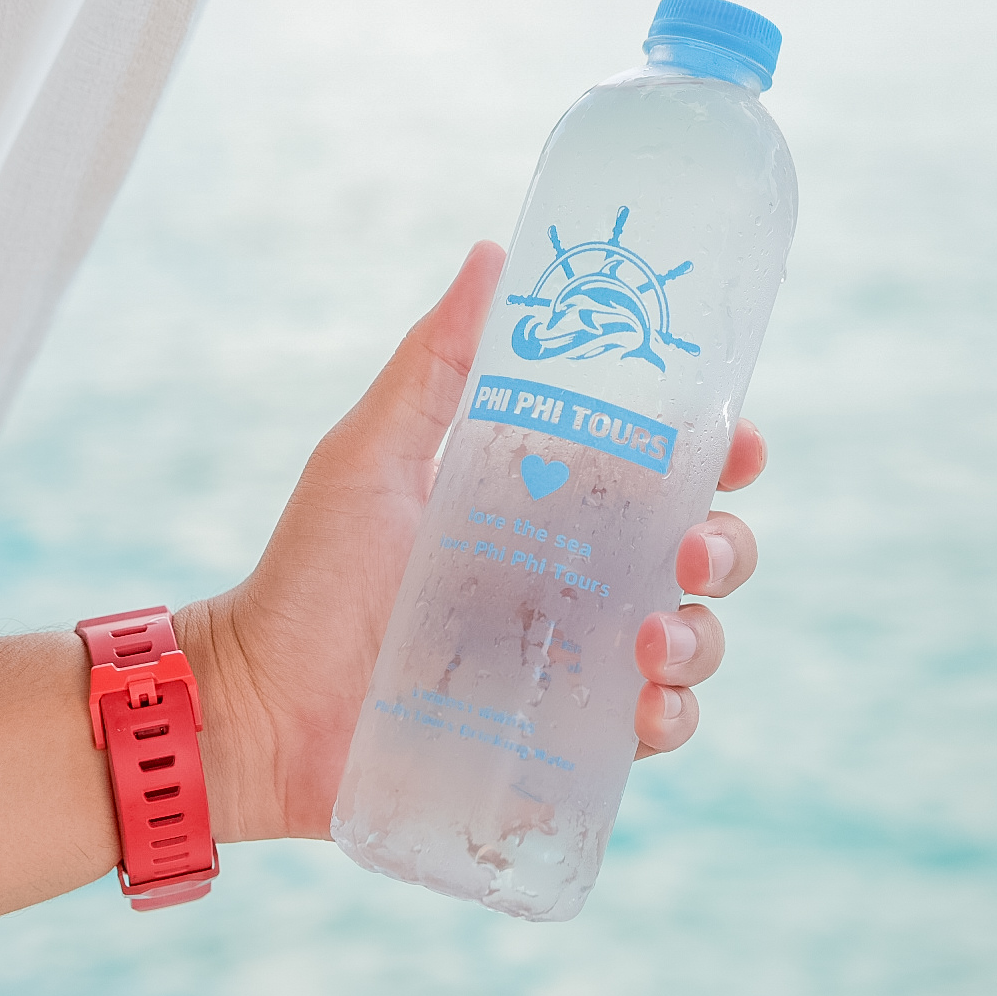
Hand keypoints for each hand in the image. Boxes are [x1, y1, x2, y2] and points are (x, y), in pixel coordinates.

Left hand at [179, 241, 767, 841]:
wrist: (257, 707)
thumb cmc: (308, 575)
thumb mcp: (373, 455)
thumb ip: (435, 364)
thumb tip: (494, 253)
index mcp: (548, 508)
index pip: (661, 474)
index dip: (718, 456)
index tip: (739, 442)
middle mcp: (576, 582)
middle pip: (701, 555)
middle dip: (728, 546)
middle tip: (693, 549)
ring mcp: (574, 663)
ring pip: (692, 642)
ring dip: (702, 638)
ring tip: (651, 642)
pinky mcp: (561, 742)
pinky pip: (650, 730)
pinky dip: (670, 720)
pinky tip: (645, 709)